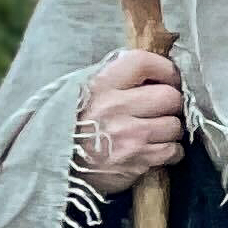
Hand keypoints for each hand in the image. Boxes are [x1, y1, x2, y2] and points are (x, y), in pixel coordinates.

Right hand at [73, 49, 183, 196]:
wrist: (52, 165)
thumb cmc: (68, 126)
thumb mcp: (78, 92)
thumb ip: (112, 79)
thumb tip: (149, 71)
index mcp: (100, 84)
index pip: (143, 62)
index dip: (164, 69)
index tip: (168, 79)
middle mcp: (115, 107)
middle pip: (169, 96)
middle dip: (171, 104)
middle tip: (163, 110)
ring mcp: (128, 135)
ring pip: (175, 125)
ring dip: (171, 130)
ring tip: (156, 132)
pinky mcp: (136, 161)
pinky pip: (173, 151)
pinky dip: (171, 152)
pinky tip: (156, 150)